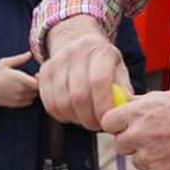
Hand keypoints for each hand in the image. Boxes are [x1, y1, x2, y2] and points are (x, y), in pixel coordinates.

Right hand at [0, 52, 39, 107]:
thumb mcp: (5, 63)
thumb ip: (19, 59)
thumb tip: (30, 53)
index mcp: (20, 79)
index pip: (37, 83)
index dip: (39, 79)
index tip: (36, 74)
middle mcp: (21, 90)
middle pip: (37, 90)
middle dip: (37, 84)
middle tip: (33, 78)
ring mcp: (19, 98)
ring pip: (33, 96)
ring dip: (33, 91)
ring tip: (27, 85)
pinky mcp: (16, 104)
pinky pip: (28, 102)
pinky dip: (29, 97)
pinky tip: (24, 91)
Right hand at [37, 15, 130, 130]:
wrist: (79, 43)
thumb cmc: (104, 65)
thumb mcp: (120, 73)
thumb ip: (124, 94)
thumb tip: (125, 115)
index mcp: (101, 51)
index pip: (99, 81)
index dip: (103, 106)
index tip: (108, 122)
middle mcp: (77, 52)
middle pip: (79, 95)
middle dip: (89, 118)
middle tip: (97, 125)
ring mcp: (57, 61)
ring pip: (62, 102)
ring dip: (75, 118)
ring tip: (85, 118)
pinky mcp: (44, 72)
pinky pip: (49, 103)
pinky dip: (61, 115)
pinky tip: (72, 113)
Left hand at [101, 90, 169, 169]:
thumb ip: (143, 104)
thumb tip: (125, 104)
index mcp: (140, 111)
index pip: (108, 121)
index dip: (118, 125)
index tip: (128, 126)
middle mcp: (140, 134)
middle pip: (121, 145)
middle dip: (134, 143)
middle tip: (156, 139)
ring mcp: (150, 157)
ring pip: (139, 162)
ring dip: (152, 158)